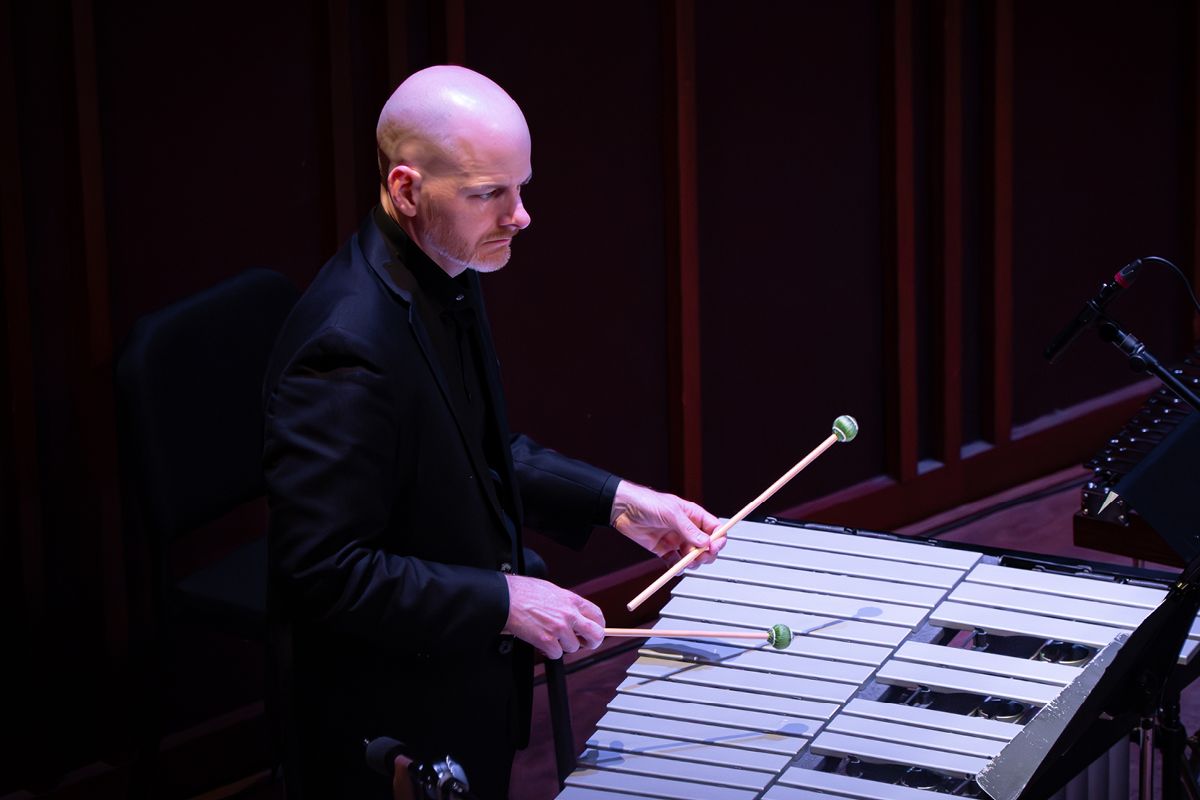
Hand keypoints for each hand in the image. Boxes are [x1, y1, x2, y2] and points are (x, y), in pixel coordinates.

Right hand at [502, 574, 604, 659]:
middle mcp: (569, 614)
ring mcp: (559, 628)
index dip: (598, 626)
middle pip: (596, 635)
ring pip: (573, 647)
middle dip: (592, 642)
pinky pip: (557, 654)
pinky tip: (542, 641)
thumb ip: (568, 604)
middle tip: (584, 643)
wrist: (506, 598)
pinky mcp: (546, 640)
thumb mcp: (553, 591)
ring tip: (551, 636)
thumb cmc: (525, 592)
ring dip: (563, 646)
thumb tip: (577, 615)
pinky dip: (550, 651)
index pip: (598, 616)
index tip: (594, 631)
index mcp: (572, 600)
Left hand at [609, 480, 723, 566]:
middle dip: (706, 554)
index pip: (714, 528)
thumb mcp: (671, 513)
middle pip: (706, 546)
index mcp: (693, 515)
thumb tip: (706, 543)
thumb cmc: (647, 502)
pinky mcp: (663, 549)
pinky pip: (675, 563)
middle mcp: (687, 529)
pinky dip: (676, 568)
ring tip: (685, 562)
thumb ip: (689, 529)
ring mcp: (675, 540)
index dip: (718, 539)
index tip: (714, 548)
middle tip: (698, 557)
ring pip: (692, 557)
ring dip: (692, 562)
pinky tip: (674, 568)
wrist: (622, 509)